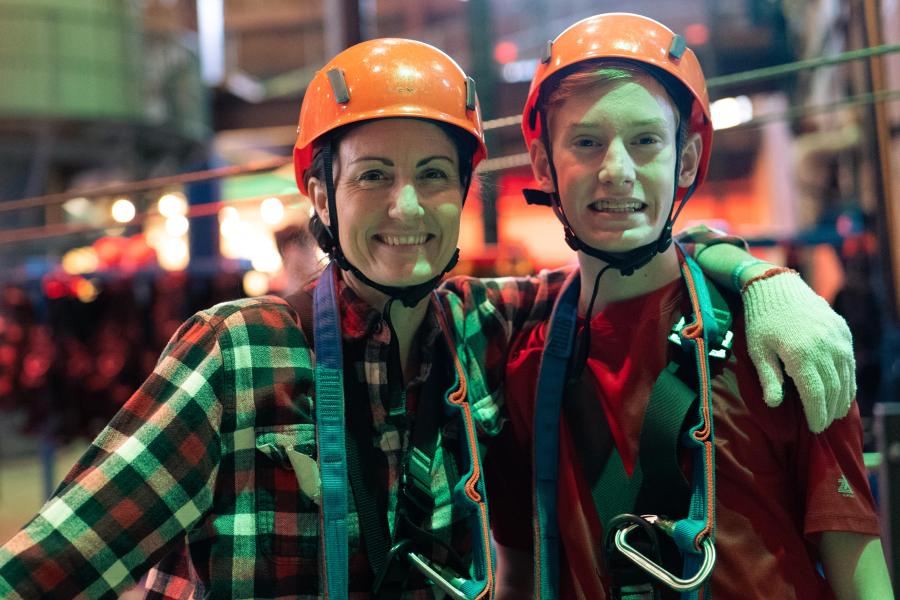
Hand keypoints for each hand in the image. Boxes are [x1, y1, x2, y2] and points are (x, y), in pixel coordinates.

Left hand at [742, 271, 854, 432]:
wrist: (777, 287)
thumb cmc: (761, 321)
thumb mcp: (758, 350)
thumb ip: (768, 378)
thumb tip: (775, 404)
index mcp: (800, 353)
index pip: (815, 394)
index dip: (817, 414)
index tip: (815, 428)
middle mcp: (824, 347)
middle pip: (832, 389)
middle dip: (829, 411)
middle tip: (823, 426)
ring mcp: (837, 338)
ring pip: (845, 377)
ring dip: (842, 399)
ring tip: (835, 414)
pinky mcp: (843, 331)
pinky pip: (850, 362)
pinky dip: (849, 380)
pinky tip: (844, 393)